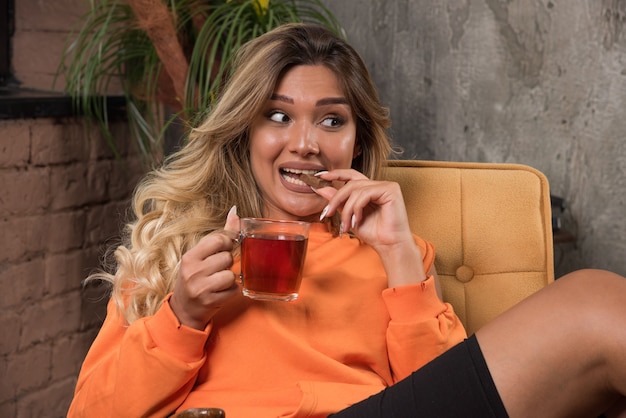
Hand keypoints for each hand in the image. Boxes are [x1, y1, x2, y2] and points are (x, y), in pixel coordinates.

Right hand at [169, 206, 240, 329]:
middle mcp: (193, 271)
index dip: (226, 243)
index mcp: (190, 257)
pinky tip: (220, 293)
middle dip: (226, 263)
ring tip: (218, 282)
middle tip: (216, 270)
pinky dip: (231, 291)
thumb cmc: (194, 278)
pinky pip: (234, 290)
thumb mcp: (200, 256)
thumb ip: (219, 235)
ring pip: (231, 275)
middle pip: (226, 258)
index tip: (224, 249)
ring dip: (229, 279)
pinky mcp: (210, 301)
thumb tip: (235, 211)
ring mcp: (201, 287)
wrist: (183, 310)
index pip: (217, 240)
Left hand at [314, 169, 413, 250]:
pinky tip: (357, 220)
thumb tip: (322, 189)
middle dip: (336, 198)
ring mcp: (386, 186)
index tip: (320, 176)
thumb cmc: (374, 233)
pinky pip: (365, 194)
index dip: (336, 174)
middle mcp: (378, 185)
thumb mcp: (350, 215)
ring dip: (347, 209)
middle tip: (328, 213)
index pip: (352, 176)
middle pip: (351, 183)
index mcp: (370, 189)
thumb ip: (339, 202)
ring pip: (356, 189)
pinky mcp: (390, 190)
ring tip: (347, 224)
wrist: (389, 245)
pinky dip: (357, 208)